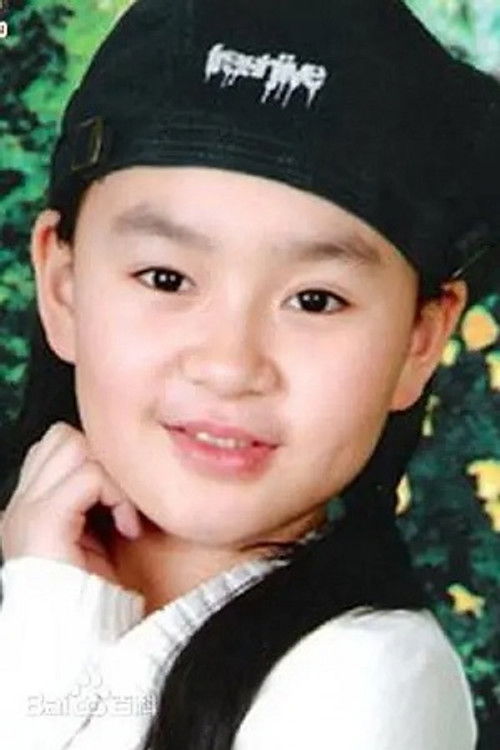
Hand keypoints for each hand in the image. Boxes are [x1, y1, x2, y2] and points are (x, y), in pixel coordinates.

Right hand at [0, 421, 141, 584]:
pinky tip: (128, 527)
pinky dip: (117, 495)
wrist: (78, 646)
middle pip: (61, 436)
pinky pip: (88, 476)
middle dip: (102, 460)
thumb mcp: (94, 538)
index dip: (95, 461)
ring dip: (111, 475)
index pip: (55, 447)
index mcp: (28, 509)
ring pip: (73, 444)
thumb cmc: (96, 599)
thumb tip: (123, 468)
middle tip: (122, 502)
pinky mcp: (42, 521)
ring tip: (124, 513)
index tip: (120, 502)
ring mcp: (26, 511)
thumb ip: (94, 500)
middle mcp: (19, 505)